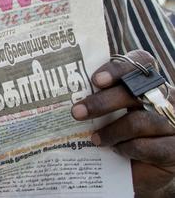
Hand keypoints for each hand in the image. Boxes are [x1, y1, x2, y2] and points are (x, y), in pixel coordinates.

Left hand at [71, 50, 174, 195]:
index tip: (95, 80)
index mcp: (148, 83)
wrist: (148, 168)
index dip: (119, 68)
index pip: (141, 62)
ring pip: (139, 121)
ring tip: (95, 139)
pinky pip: (149, 147)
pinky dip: (128, 149)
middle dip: (102, 102)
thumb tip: (64, 96)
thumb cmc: (124, 135)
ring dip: (112, 131)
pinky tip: (117, 151)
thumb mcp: (110, 115)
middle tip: (76, 112)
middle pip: (134, 91)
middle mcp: (164, 98)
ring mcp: (173, 123)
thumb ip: (99, 99)